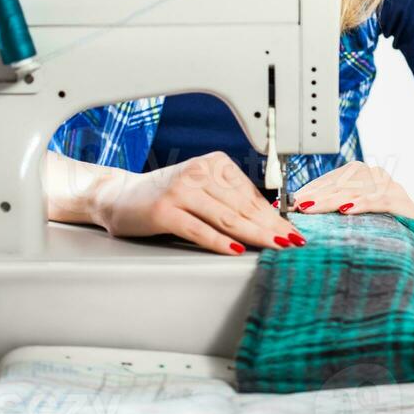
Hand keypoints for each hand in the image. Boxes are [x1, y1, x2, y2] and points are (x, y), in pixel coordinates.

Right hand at [91, 150, 306, 255]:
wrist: (119, 196)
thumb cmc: (166, 196)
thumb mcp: (201, 189)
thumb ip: (229, 199)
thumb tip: (268, 221)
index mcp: (213, 163)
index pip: (250, 194)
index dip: (274, 216)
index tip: (292, 231)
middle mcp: (198, 172)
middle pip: (243, 206)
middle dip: (271, 227)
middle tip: (293, 242)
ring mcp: (181, 190)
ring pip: (226, 217)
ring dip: (255, 235)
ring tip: (275, 247)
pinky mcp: (164, 211)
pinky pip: (199, 229)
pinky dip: (220, 242)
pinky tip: (236, 250)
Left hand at [291, 161, 413, 219]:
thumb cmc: (382, 225)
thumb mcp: (355, 214)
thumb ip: (333, 206)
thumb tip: (299, 206)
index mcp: (361, 174)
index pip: (331, 179)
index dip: (311, 189)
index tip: (293, 200)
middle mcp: (375, 175)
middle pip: (341, 184)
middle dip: (317, 195)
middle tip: (298, 205)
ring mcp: (391, 187)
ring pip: (356, 190)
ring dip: (333, 199)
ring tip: (314, 207)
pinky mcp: (403, 202)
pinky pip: (380, 200)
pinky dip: (363, 204)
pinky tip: (348, 209)